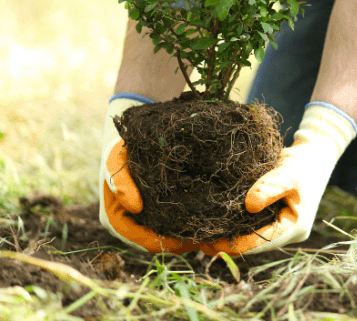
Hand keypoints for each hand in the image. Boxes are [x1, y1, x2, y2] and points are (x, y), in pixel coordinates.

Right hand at [99, 95, 199, 253]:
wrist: (131, 136)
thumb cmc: (121, 148)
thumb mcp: (116, 159)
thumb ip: (119, 179)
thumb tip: (134, 206)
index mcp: (116, 219)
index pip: (146, 242)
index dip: (168, 244)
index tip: (192, 240)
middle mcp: (132, 224)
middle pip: (162, 243)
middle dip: (185, 242)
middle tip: (212, 237)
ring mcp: (146, 219)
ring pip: (171, 235)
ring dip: (192, 234)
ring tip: (217, 229)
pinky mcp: (160, 210)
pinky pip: (177, 222)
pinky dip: (193, 221)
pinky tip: (213, 216)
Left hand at [200, 102, 356, 255]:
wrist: (314, 154)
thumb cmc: (304, 163)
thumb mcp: (289, 173)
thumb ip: (270, 187)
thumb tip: (248, 206)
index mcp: (296, 227)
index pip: (263, 242)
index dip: (237, 244)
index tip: (212, 243)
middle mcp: (288, 231)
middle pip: (255, 244)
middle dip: (229, 244)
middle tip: (200, 242)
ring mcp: (281, 225)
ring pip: (252, 236)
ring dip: (230, 236)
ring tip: (201, 237)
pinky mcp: (273, 216)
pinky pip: (253, 226)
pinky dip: (235, 226)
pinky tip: (215, 224)